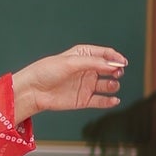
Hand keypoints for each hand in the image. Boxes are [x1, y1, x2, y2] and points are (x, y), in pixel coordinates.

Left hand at [10, 45, 126, 121]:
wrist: (32, 91)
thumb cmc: (46, 71)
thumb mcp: (70, 62)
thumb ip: (92, 63)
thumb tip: (112, 65)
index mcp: (83, 55)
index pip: (105, 53)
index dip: (115, 57)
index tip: (122, 62)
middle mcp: (86, 69)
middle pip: (109, 68)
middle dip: (116, 70)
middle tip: (118, 73)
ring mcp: (86, 85)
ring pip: (107, 85)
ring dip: (114, 84)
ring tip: (112, 85)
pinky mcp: (84, 99)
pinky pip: (101, 100)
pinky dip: (109, 101)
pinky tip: (114, 100)